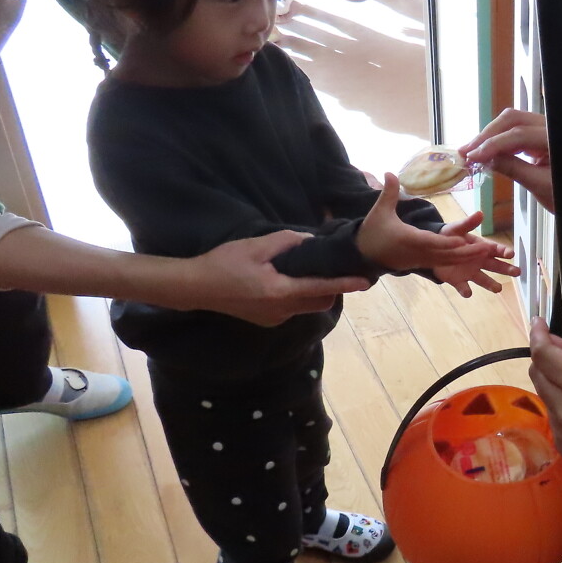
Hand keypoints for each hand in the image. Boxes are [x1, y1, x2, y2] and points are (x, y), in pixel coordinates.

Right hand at [188, 230, 370, 325]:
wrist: (196, 288)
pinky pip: (292, 310)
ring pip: (307, 308)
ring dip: (314, 293)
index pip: (322, 288)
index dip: (345, 284)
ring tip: (310, 274)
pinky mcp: (267, 321)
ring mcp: (274, 319)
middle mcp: (282, 310)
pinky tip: (287, 282)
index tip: (364, 281)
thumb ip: (286, 242)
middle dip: (333, 289)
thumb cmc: (224, 263)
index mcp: (280, 291)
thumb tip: (309, 240)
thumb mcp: (256, 246)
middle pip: (321, 302)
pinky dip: (298, 298)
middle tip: (335, 271)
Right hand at [356, 173, 480, 270]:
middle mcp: (419, 253)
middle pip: (447, 255)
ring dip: (468, 258)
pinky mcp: (422, 264)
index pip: (432, 242)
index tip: (463, 242)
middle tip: (489, 249)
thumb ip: (389, 192)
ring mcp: (422, 261)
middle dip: (468, 253)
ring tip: (488, 253)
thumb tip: (389, 171)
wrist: (364, 255)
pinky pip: (444, 265)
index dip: (448, 243)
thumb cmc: (373, 232)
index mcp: (410, 239)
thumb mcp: (380, 211)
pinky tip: (473, 258)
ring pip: (448, 262)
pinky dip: (459, 262)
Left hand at [431, 210, 519, 296]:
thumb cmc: (449, 236)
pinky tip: (468, 292)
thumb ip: (468, 223)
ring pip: (484, 280)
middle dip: (507, 269)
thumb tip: (480, 213)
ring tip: (498, 289)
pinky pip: (463, 287)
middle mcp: (479, 262)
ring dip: (491, 284)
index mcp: (481, 248)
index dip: (504, 252)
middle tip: (517, 272)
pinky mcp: (459, 280)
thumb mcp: (457, 228)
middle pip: (496, 266)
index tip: (511, 254)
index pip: (496, 250)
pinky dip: (466, 291)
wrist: (434, 248)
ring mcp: (470, 272)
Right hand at [460, 109, 561, 241]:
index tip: (472, 156)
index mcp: (556, 137)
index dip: (493, 144)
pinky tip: (485, 152)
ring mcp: (545, 130)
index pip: (518, 134)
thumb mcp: (539, 185)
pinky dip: (499, 141)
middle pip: (512, 120)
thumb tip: (484, 159)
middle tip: (466, 151)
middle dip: (487, 135)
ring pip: (512, 123)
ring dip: (490, 136)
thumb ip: (513, 169)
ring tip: (471, 151)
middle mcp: (550, 127)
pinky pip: (515, 133)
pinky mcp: (539, 138)